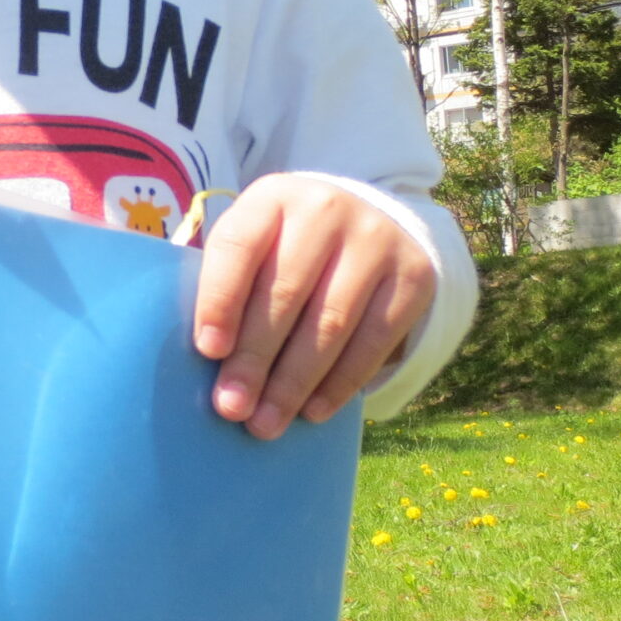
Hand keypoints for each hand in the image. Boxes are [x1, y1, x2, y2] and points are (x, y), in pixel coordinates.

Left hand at [192, 175, 436, 439]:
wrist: (370, 224)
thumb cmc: (287, 248)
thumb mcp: (256, 245)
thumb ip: (229, 284)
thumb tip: (208, 360)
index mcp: (272, 197)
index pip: (238, 247)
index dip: (220, 300)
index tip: (208, 351)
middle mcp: (326, 208)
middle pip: (284, 291)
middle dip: (254, 358)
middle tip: (231, 407)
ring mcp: (375, 239)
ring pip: (330, 322)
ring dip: (293, 382)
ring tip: (266, 423)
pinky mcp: (413, 276)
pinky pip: (374, 340)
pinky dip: (340, 382)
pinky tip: (313, 411)